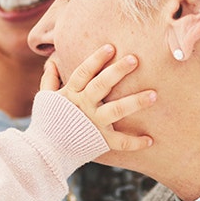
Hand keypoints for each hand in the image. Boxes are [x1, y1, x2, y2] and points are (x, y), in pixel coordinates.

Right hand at [41, 44, 155, 150]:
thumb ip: (49, 80)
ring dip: (135, 102)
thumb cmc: (47, 123)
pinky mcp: (100, 141)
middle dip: (117, 71)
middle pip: (101, 85)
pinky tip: (150, 140)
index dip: (96, 59)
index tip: (110, 47)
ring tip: (154, 95)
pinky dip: (135, 142)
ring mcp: (93, 123)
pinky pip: (120, 142)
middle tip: (134, 59)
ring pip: (116, 110)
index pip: (84, 72)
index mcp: (71, 94)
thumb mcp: (45, 99)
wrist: (45, 153)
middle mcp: (83, 106)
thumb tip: (51, 61)